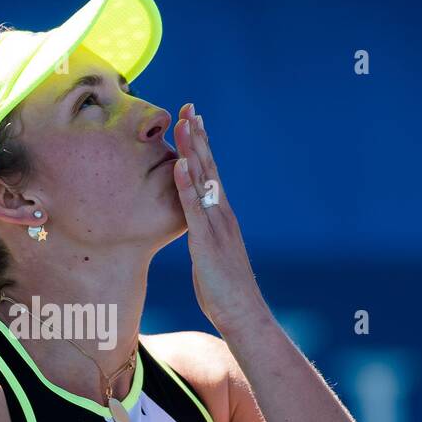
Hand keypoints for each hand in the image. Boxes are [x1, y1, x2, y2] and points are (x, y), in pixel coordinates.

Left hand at [172, 103, 267, 336]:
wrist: (243, 314)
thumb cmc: (224, 289)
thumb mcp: (210, 254)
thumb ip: (203, 235)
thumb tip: (193, 225)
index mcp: (222, 216)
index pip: (211, 173)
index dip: (202, 146)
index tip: (194, 120)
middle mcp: (223, 214)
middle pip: (209, 167)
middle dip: (198, 136)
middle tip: (190, 107)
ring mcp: (217, 226)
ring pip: (204, 181)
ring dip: (193, 151)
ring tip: (184, 123)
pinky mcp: (207, 242)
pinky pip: (195, 209)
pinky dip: (187, 185)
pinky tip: (179, 165)